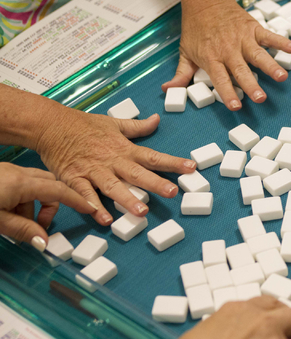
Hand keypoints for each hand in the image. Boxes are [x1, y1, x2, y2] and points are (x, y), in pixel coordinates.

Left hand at [0, 163, 94, 246]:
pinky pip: (21, 183)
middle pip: (50, 185)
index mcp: (21, 183)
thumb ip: (22, 230)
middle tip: (39, 225)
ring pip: (35, 184)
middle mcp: (18, 172)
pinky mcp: (0, 172)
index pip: (59, 190)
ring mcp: (8, 170)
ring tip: (16, 222)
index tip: (90, 209)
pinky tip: (8, 211)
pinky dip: (22, 198)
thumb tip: (44, 242)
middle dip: (51, 205)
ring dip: (34, 204)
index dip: (77, 201)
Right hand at [35, 110, 195, 225]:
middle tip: (172, 193)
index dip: (173, 163)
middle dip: (155, 183)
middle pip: (137, 173)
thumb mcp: (114, 123)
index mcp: (125, 149)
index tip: (191, 168)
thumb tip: (157, 120)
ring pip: (113, 186)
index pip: (154, 156)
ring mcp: (94, 171)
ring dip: (127, 199)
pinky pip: (84, 195)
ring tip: (141, 212)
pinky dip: (93, 207)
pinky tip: (104, 219)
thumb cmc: (84, 125)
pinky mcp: (74, 179)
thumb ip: (137, 127)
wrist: (50, 124)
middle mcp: (112, 161)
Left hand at [163, 0, 290, 110]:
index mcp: (211, 57)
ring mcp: (242, 38)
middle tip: (260, 98)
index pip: (220, 79)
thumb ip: (181, 74)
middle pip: (241, 70)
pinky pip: (269, 36)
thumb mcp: (185, 52)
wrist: (205, 0)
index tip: (236, 106)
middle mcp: (228, 49)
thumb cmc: (196, 28)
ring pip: (258, 55)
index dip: (228, 93)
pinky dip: (281, 42)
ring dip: (270, 66)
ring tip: (282, 77)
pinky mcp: (252, 28)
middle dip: (251, 85)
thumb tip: (168, 89)